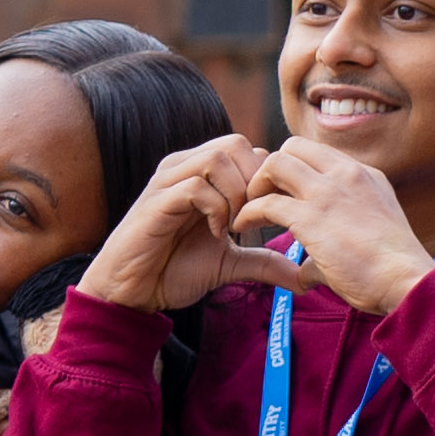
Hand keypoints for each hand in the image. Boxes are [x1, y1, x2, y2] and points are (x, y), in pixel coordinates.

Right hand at [74, 135, 267, 311]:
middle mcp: (184, 168)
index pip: (248, 151)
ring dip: (236, 193)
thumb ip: (263, 261)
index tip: (270, 217)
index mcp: (201, 174)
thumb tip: (303, 277)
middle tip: (256, 217)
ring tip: (235, 226)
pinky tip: (217, 234)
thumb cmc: (173, 271)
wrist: (131, 292)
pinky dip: (215, 208)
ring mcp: (168, 181)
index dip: (266, 181)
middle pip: (235, 143)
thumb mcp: (228, 264)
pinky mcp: (156, 201)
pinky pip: (195, 185)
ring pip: (217, 157)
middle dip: (255, 180)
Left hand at [226, 133, 431, 320]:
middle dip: (270, 169)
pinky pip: (266, 204)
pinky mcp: (312, 219)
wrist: (407, 281)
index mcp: (364, 175)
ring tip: (248, 210)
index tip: (281, 193)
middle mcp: (346, 174)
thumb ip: (338, 239)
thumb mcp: (373, 234)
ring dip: (255, 184)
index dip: (293, 169)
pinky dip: (247, 213)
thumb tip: (309, 269)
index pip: (317, 153)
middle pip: (292, 148)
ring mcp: (329, 193)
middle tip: (260, 198)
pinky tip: (241, 227)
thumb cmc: (393, 269)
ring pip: (274, 164)